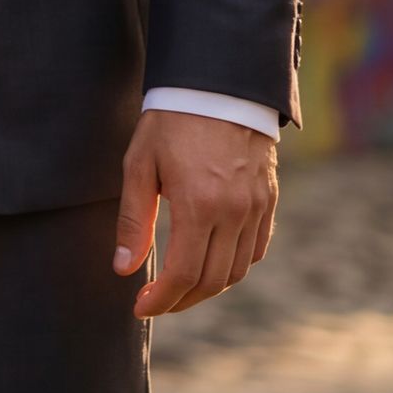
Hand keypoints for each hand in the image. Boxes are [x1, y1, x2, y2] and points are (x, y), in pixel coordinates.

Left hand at [114, 108, 277, 317]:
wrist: (218, 85)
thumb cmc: (170, 121)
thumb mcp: (139, 165)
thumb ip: (133, 220)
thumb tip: (123, 268)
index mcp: (198, 205)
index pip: (184, 274)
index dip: (161, 299)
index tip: (140, 307)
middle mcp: (234, 212)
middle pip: (212, 280)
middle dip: (182, 300)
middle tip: (156, 302)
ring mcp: (257, 208)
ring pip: (237, 270)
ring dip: (208, 288)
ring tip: (180, 288)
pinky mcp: (269, 200)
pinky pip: (256, 249)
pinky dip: (235, 266)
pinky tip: (211, 263)